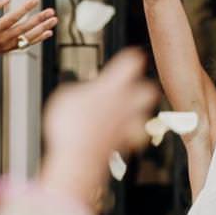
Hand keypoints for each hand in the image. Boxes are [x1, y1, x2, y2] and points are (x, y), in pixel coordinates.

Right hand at [0, 0, 57, 67]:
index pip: (14, 17)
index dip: (26, 8)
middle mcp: (3, 39)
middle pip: (26, 28)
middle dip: (40, 19)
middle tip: (51, 11)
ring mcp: (7, 45)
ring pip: (29, 37)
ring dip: (43, 28)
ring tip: (54, 20)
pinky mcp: (9, 49)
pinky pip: (27, 44)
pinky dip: (38, 39)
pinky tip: (47, 32)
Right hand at [41, 48, 157, 207]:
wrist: (79, 157)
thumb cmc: (70, 126)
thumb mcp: (65, 97)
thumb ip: (80, 90)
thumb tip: (85, 91)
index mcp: (111, 86)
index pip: (131, 62)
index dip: (131, 58)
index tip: (130, 57)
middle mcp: (125, 104)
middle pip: (149, 89)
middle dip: (143, 88)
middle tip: (131, 88)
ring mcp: (128, 124)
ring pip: (147, 114)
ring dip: (140, 112)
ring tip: (128, 112)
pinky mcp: (127, 143)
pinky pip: (138, 137)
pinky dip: (133, 136)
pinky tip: (124, 135)